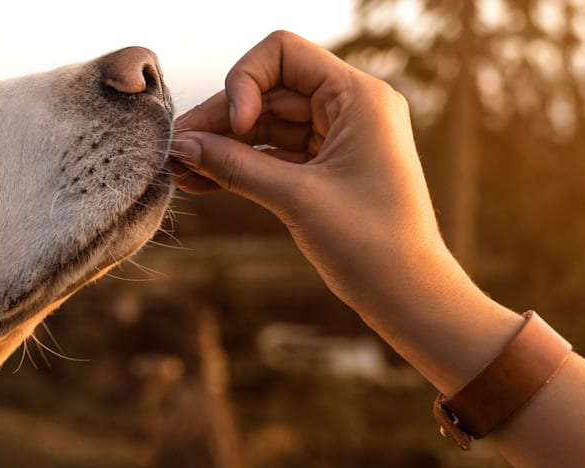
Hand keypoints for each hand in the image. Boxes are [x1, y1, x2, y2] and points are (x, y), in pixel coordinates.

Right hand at [171, 31, 516, 390]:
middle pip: (269, 91)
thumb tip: (181, 145)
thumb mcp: (296, 199)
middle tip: (175, 151)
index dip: (245, 81)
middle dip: (222, 120)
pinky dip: (243, 165)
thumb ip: (235, 165)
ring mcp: (341, 137)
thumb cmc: (370, 245)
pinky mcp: (330, 168)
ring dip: (225, 145)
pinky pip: (277, 154)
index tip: (234, 128)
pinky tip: (203, 181)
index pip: (283, 53)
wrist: (409, 296)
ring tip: (180, 172)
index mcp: (359, 96)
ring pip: (268, 124)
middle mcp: (352, 107)